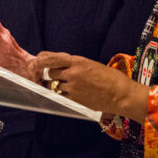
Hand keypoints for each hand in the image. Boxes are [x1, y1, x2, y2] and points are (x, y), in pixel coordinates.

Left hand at [30, 51, 148, 122]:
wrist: (120, 93)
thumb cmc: (110, 78)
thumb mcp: (92, 64)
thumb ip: (76, 65)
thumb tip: (63, 66)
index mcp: (78, 61)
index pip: (52, 58)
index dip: (41, 60)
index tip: (36, 61)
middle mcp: (73, 72)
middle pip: (51, 72)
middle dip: (52, 75)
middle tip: (57, 76)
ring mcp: (73, 87)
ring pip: (56, 85)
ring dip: (61, 85)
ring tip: (75, 86)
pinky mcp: (75, 99)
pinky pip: (62, 96)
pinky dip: (66, 95)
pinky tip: (77, 94)